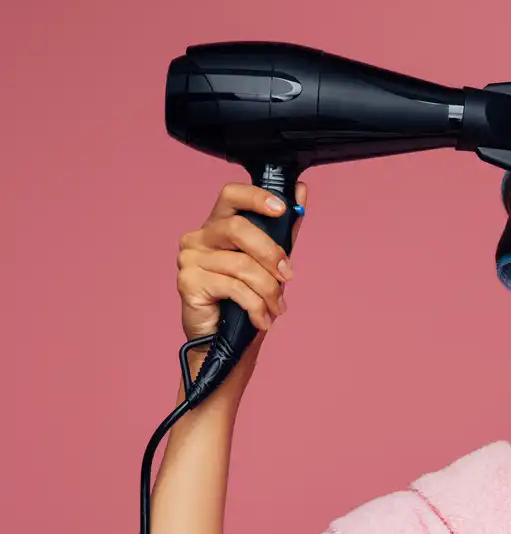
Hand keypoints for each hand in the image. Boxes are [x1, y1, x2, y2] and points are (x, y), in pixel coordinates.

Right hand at [176, 182, 306, 341]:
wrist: (227, 342)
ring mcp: (190, 259)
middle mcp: (199, 238)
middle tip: (287, 277)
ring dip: (268, 291)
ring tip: (275, 308)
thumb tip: (301, 190)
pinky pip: (233, 287)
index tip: (282, 209)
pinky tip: (261, 319)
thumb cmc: (245, 299)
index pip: (231, 195)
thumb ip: (283, 228)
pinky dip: (255, 306)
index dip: (256, 197)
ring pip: (241, 264)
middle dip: (272, 254)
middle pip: (239, 229)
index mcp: (218, 226)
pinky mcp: (188, 282)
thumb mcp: (270, 262)